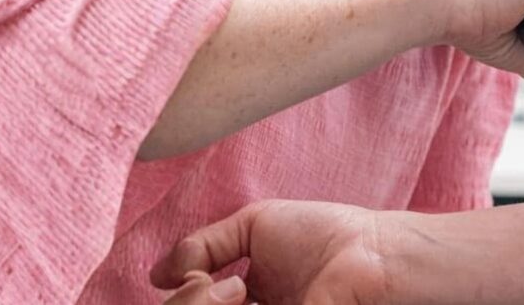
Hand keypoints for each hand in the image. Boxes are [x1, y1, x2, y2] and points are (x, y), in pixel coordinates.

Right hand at [151, 200, 391, 304]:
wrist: (368, 256)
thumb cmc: (324, 235)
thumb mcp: (255, 226)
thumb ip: (204, 245)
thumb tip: (155, 275)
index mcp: (244, 299)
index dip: (184, 295)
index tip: (202, 274)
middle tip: (221, 287)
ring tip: (238, 294)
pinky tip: (243, 299)